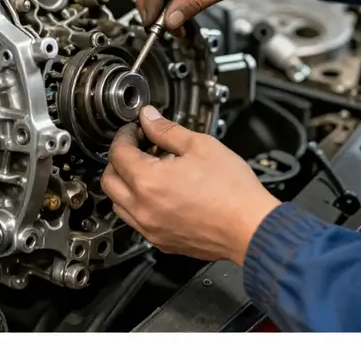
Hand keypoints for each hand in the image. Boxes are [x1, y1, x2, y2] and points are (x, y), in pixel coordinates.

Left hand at [102, 106, 279, 264]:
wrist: (251, 227)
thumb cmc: (232, 191)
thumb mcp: (199, 145)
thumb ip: (167, 130)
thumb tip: (149, 118)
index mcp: (148, 182)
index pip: (119, 153)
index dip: (125, 135)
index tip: (135, 129)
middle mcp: (143, 209)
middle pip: (109, 180)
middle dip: (118, 159)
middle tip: (136, 146)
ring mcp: (151, 229)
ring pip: (118, 205)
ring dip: (124, 184)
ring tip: (146, 169)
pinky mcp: (162, 242)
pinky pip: (136, 222)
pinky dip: (138, 205)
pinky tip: (158, 193)